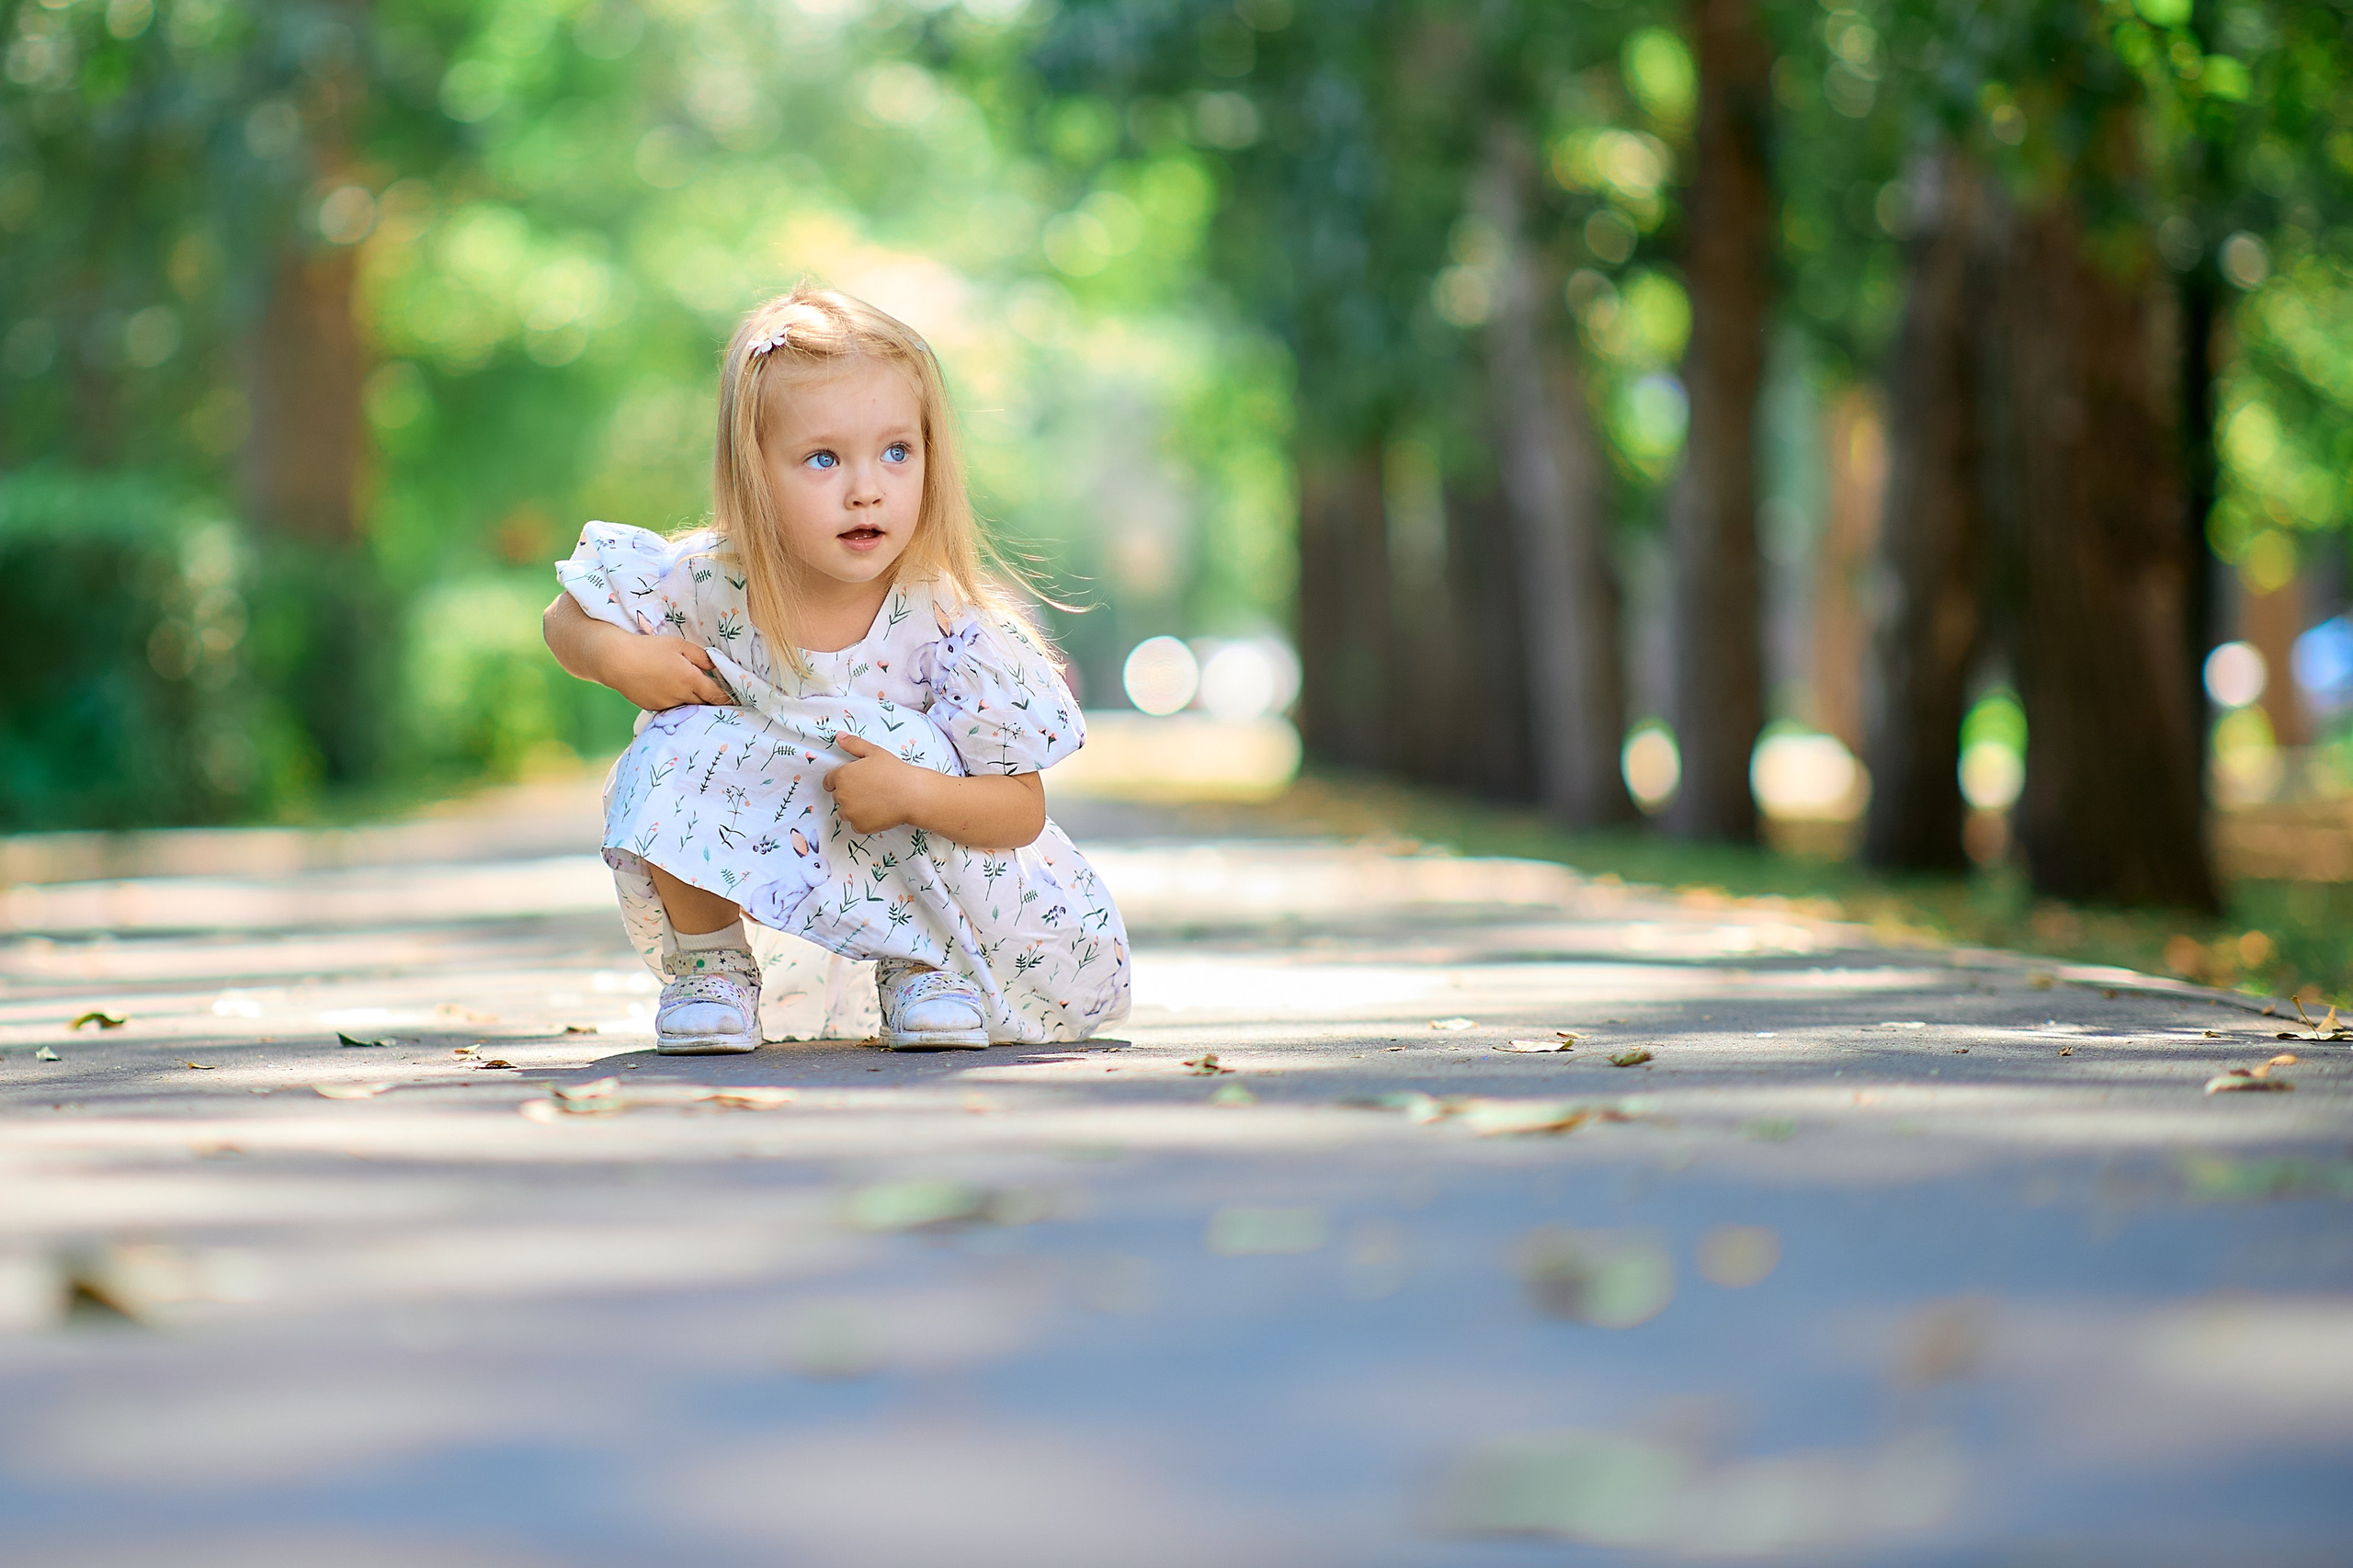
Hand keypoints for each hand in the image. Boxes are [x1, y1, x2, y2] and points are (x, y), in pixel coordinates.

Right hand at [601, 633, 732, 710]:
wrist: (617, 661)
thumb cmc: (649, 648)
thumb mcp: (678, 645)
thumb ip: (700, 656)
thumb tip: (715, 666)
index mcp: (691, 679)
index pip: (716, 695)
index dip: (727, 699)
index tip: (734, 701)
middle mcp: (681, 696)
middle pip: (704, 703)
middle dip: (711, 701)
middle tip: (715, 696)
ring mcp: (667, 704)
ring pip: (687, 706)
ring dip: (693, 702)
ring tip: (690, 691)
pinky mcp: (654, 708)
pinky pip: (671, 708)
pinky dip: (675, 702)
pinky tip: (669, 691)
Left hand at [825, 734, 933, 834]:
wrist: (911, 794)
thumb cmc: (894, 771)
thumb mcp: (874, 752)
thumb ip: (853, 744)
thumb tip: (838, 736)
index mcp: (842, 776)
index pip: (829, 782)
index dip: (841, 781)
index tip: (855, 782)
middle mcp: (841, 795)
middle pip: (838, 797)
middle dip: (849, 794)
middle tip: (869, 790)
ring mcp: (849, 813)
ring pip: (845, 812)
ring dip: (854, 809)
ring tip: (873, 802)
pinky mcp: (859, 826)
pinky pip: (856, 825)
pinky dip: (863, 821)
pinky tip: (877, 812)